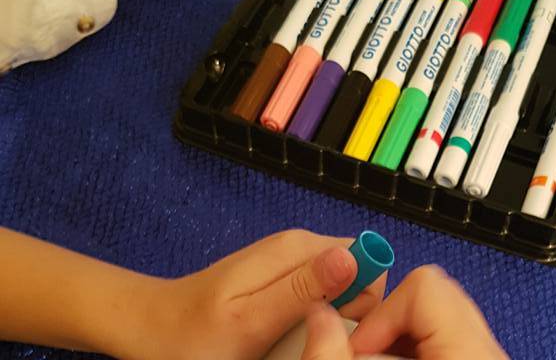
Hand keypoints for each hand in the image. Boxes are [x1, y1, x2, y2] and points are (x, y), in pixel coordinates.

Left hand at [118, 230, 386, 359]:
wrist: (151, 326)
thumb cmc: (195, 334)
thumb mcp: (251, 320)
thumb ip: (303, 288)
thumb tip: (354, 258)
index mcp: (299, 248)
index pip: (369, 258)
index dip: (365, 297)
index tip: (341, 329)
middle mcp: (301, 246)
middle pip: (358, 272)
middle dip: (350, 309)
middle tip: (313, 342)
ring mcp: (290, 261)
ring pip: (341, 285)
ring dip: (332, 317)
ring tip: (297, 343)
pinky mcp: (282, 276)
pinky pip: (319, 294)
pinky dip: (314, 318)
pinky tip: (289, 339)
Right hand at [301, 265, 507, 359]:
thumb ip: (332, 353)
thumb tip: (319, 313)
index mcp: (469, 351)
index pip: (424, 285)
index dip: (381, 312)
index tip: (358, 347)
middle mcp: (485, 350)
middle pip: (432, 293)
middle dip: (387, 324)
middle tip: (365, 356)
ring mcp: (485, 356)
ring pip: (439, 315)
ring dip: (398, 338)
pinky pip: (446, 337)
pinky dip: (415, 349)